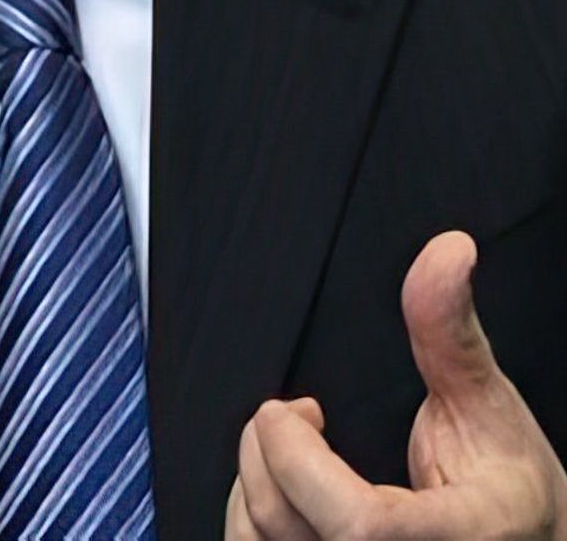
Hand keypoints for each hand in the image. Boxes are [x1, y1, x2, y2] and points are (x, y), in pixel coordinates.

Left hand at [226, 231, 566, 539]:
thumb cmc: (507, 490)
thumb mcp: (488, 405)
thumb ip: (450, 331)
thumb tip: (448, 249)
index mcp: (455, 539)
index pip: (359, 525)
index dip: (299, 458)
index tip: (300, 410)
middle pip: (291, 527)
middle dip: (268, 451)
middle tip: (296, 416)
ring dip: (253, 482)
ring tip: (292, 450)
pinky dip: (253, 517)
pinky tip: (286, 489)